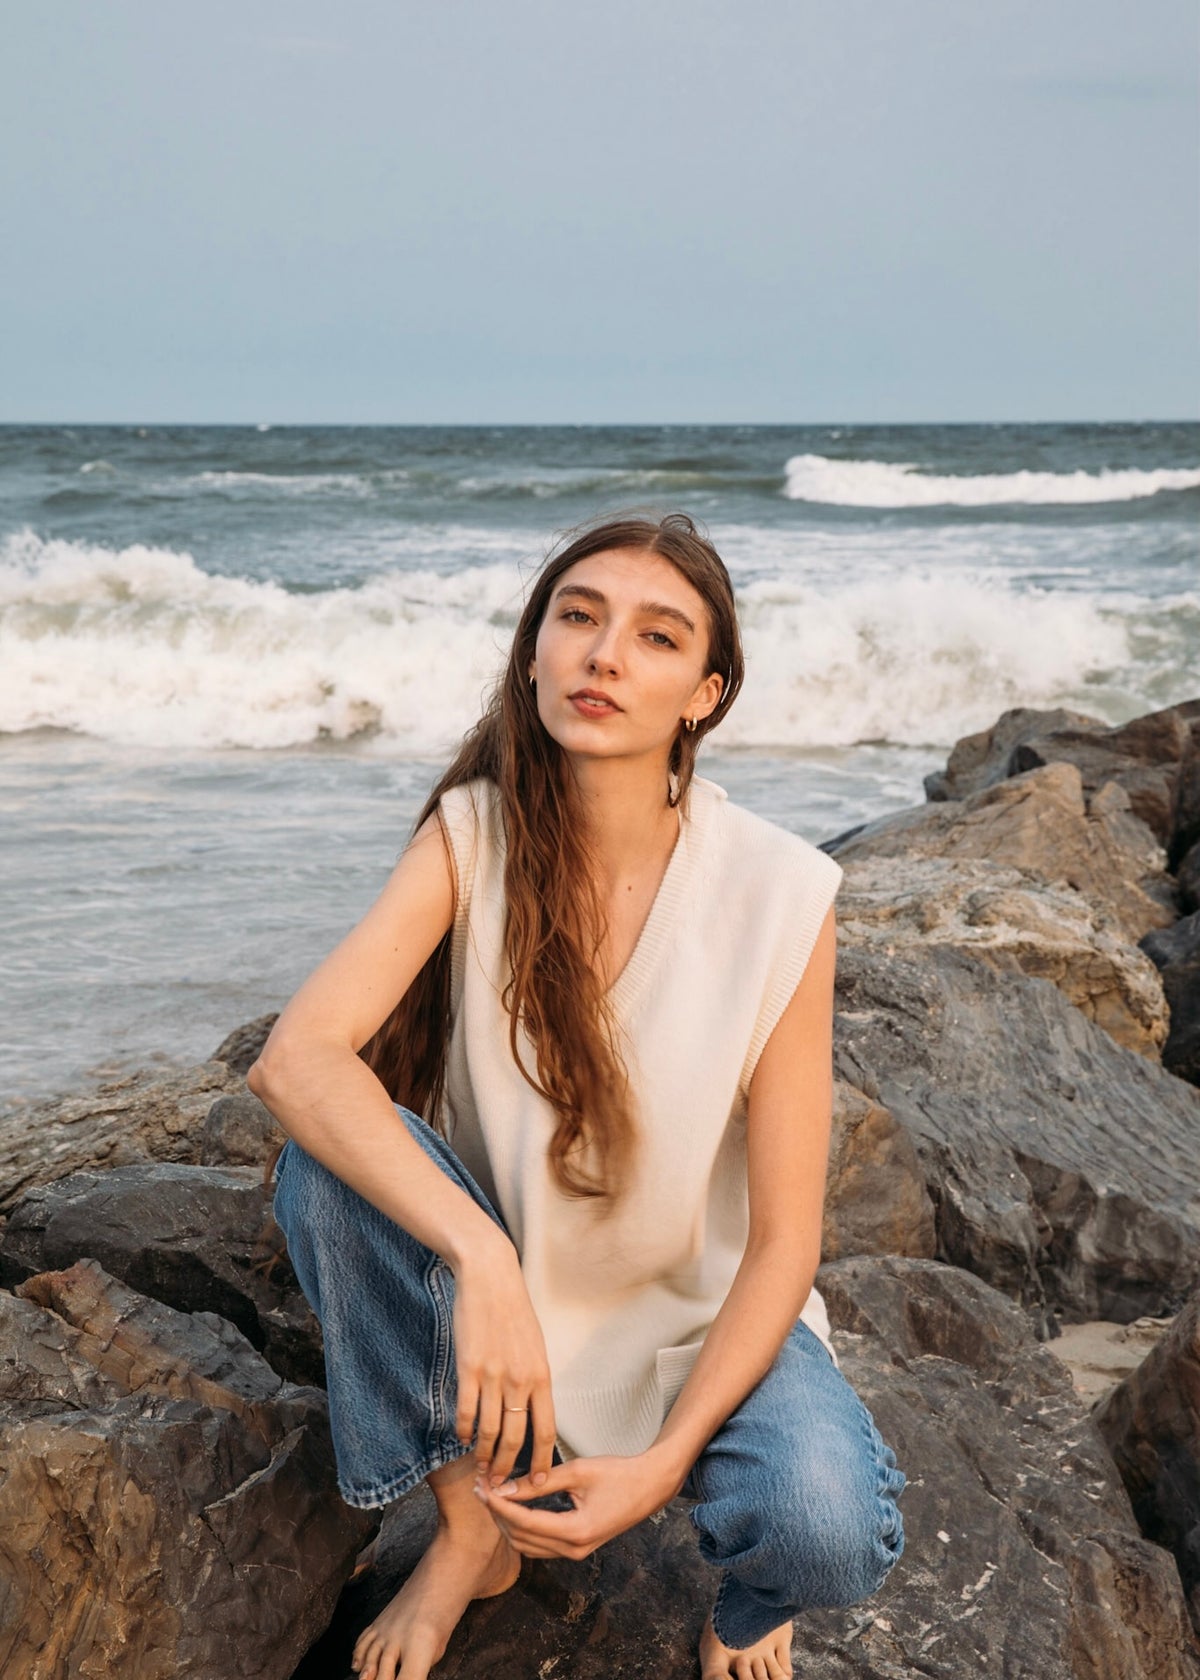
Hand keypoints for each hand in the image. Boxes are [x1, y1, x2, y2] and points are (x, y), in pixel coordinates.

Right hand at [451, 1238, 555, 1485]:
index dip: (541, 1460)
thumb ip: (534, 1378)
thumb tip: (534, 1407)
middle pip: (517, 1438)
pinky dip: (462, 1430)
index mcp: (541, 1375)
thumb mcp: (535, 1345)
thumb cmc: (513, 1311)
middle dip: (508, 1468)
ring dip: (484, 1456)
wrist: (490, 1278)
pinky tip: (461, 1438)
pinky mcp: (468, 1369)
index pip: (546, 1429)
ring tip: (481, 1471)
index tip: (538, 1482)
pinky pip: (465, 1411)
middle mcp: (520, 1380)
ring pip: (490, 1430)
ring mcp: (493, 1375)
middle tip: (500, 1487)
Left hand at [473, 1451, 677, 1560]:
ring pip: (528, 1545)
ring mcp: (575, 1553)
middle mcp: (574, 1550)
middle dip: (498, 1514)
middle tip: (482, 1487)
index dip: (499, 1505)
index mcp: (575, 1531)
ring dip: (507, 1523)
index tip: (482, 1487)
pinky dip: (522, 1528)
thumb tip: (506, 1486)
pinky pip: (540, 1545)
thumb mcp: (577, 1471)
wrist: (648, 1487)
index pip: (524, 1522)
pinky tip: (513, 1506)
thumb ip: (540, 1480)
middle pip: (521, 1538)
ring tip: (493, 1495)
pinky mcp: (576, 1548)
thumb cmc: (617, 1474)